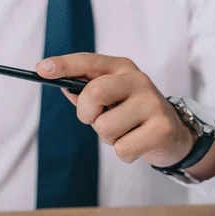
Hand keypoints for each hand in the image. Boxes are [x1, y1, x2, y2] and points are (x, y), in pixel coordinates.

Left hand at [36, 53, 214, 179]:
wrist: (174, 135)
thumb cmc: (132, 114)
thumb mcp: (110, 98)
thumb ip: (85, 91)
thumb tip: (60, 85)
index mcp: (122, 68)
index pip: (88, 62)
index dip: (64, 65)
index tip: (40, 70)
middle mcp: (138, 80)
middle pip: (95, 93)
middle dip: (86, 113)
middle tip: (96, 120)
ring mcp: (152, 103)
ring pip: (105, 127)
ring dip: (108, 138)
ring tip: (124, 133)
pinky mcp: (161, 128)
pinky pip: (122, 149)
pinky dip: (124, 153)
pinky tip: (137, 144)